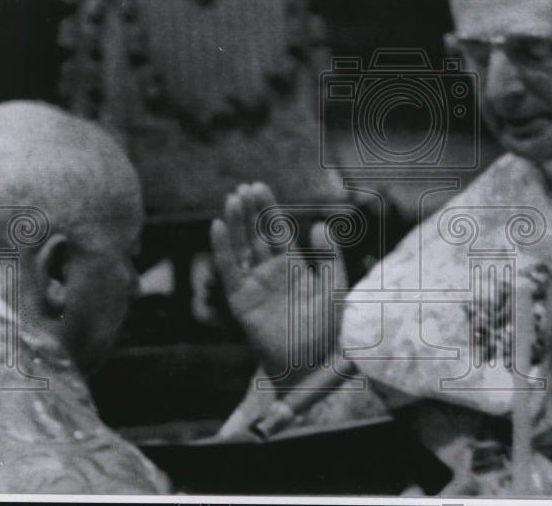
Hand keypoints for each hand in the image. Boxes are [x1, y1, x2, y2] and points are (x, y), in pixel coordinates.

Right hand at [210, 182, 346, 381]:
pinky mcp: (241, 300)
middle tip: (244, 187)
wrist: (311, 363)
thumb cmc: (326, 330)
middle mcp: (270, 272)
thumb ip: (330, 256)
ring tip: (232, 199)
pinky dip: (222, 248)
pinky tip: (217, 226)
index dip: (267, 209)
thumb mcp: (334, 287)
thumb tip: (319, 224)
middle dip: (250, 211)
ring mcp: (254, 285)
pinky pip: (229, 270)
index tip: (258, 187)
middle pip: (255, 234)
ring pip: (241, 247)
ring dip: (235, 224)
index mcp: (292, 266)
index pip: (276, 230)